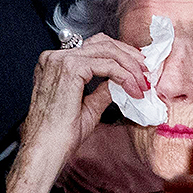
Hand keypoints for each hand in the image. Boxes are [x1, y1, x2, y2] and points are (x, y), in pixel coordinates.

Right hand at [6, 35, 149, 192]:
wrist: (45, 149)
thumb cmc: (59, 134)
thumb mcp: (87, 107)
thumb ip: (103, 90)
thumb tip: (121, 82)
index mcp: (54, 64)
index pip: (92, 47)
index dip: (118, 56)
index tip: (136, 70)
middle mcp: (54, 57)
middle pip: (102, 43)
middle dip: (129, 56)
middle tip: (146, 71)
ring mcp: (61, 60)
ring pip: (108, 51)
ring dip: (131, 66)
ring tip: (143, 82)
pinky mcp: (71, 69)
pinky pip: (108, 65)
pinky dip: (125, 76)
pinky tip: (133, 89)